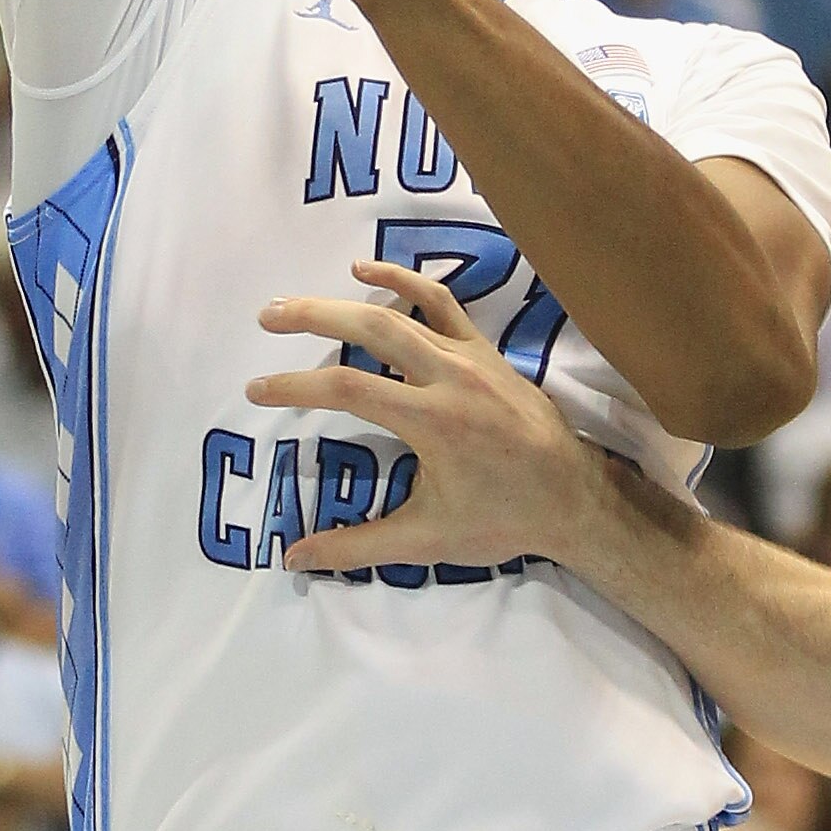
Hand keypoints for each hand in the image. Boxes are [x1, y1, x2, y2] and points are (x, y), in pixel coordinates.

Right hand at [246, 262, 603, 574]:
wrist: (574, 496)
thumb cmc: (501, 519)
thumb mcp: (426, 539)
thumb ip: (357, 546)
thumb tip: (294, 559)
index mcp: (432, 421)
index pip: (347, 390)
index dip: (295, 388)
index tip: (257, 389)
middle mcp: (449, 376)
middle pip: (371, 329)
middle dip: (314, 318)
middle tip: (267, 317)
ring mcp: (471, 356)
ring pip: (402, 311)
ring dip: (348, 300)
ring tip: (301, 301)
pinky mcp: (485, 350)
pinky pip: (442, 302)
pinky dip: (404, 282)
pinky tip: (367, 270)